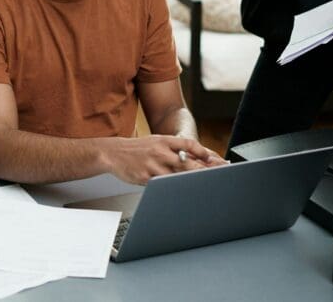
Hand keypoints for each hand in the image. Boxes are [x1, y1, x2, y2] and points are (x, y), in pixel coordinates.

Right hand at [101, 135, 225, 184]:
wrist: (114, 153)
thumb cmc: (138, 149)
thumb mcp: (156, 142)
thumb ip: (175, 148)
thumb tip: (197, 156)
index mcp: (164, 141)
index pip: (189, 144)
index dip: (204, 152)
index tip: (215, 159)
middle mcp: (160, 152)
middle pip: (187, 162)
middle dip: (204, 169)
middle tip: (218, 174)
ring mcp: (153, 165)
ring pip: (177, 176)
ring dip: (191, 180)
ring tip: (204, 185)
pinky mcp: (145, 177)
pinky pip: (162, 184)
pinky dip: (172, 187)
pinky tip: (180, 191)